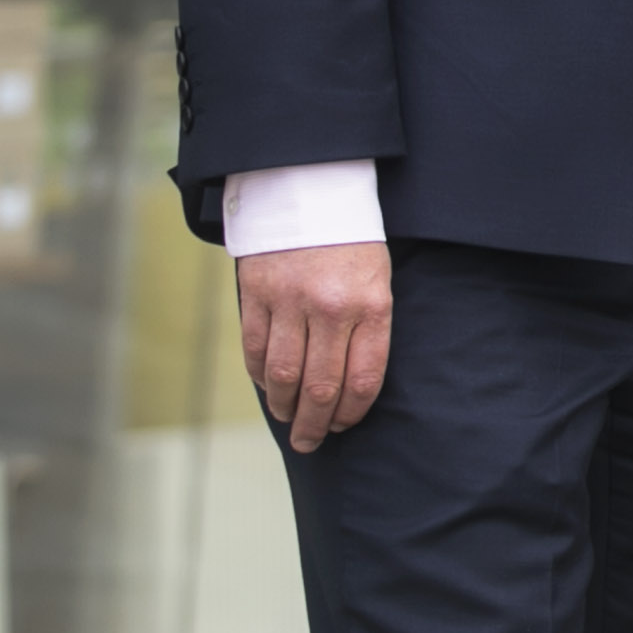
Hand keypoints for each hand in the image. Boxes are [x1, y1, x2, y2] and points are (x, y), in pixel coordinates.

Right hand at [238, 240, 393, 451]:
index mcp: (371, 305)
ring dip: (284, 407)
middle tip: (311, 442)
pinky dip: (260, 377)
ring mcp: (290, 302)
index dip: (352, 411)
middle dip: (315, 424)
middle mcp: (331, 307)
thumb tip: (348, 386)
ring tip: (288, 420)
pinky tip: (268, 387)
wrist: (312, 190)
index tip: (345, 425)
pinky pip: (255, 351)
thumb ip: (365, 328)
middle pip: (320, 386)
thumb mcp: (377, 279)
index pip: (363, 377)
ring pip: (283, 376)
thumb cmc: (352, 241)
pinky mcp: (257, 295)